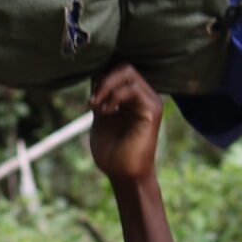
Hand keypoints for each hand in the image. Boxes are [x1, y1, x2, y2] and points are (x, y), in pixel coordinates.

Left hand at [87, 65, 164, 183]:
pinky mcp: (152, 109)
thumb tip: (94, 74)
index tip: (89, 100)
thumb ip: (100, 97)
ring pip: (127, 72)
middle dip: (102, 80)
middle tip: (92, 102)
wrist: (123, 174)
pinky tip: (106, 112)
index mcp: (131, 97)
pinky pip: (132, 89)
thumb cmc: (112, 151)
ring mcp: (149, 101)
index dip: (100, 78)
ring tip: (97, 108)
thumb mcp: (101, 117)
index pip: (117, 71)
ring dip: (106, 88)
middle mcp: (143, 95)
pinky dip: (114, 97)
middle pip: (123, 67)